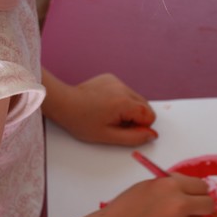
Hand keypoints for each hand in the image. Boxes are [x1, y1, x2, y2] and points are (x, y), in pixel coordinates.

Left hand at [42, 71, 157, 145]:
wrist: (64, 103)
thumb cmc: (81, 121)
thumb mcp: (108, 136)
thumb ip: (133, 137)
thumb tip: (151, 135)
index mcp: (124, 103)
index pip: (150, 116)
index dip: (139, 126)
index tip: (124, 129)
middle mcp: (123, 88)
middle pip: (145, 106)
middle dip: (135, 117)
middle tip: (115, 123)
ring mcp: (117, 81)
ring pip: (136, 98)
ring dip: (128, 108)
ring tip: (109, 113)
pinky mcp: (111, 78)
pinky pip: (125, 91)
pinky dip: (120, 99)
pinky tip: (105, 104)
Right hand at [100, 174, 213, 216]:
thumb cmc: (127, 206)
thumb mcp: (149, 185)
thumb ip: (171, 184)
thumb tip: (189, 188)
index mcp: (172, 185)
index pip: (202, 186)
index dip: (198, 190)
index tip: (194, 194)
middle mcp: (180, 204)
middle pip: (208, 204)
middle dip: (202, 205)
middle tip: (191, 207)